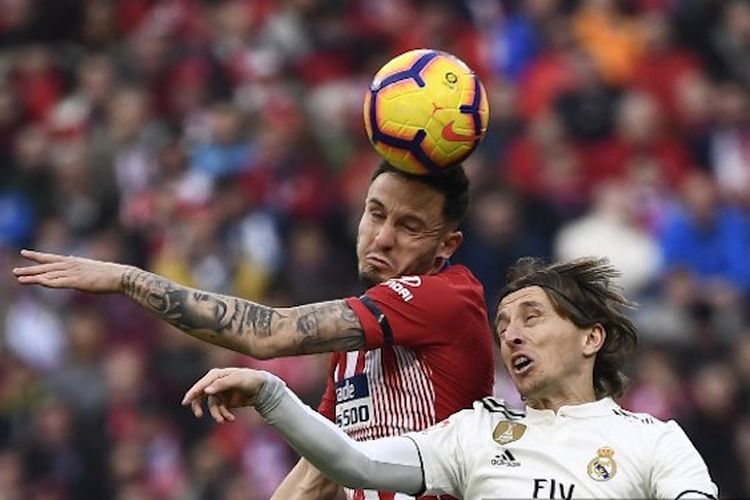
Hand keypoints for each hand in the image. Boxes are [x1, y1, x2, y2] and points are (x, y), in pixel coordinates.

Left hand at [12, 249, 129, 292]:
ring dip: (33, 277)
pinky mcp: (77, 282)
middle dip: (29, 269)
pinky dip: (47, 282)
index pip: (51, 258)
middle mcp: (71, 265)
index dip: (37, 256)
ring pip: (49, 274)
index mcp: (75, 261)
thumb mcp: (92, 269)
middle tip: (14, 271)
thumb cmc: (110, 275)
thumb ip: (81, 268)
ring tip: (18, 278)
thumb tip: (77, 265)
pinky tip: (38, 282)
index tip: (24, 253)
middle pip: (46, 266)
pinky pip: (59, 282)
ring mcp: (74, 273)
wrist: (120, 276)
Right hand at [182, 368, 266, 422]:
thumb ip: (221, 384)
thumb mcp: (237, 380)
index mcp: (216, 375)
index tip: (185, 402)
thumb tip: (206, 391)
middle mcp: (215, 384)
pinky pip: (220, 411)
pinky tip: (231, 419)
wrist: (263, 388)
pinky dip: (224, 415)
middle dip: (199, 406)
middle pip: (201, 396)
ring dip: (217, 414)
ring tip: (224, 420)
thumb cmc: (250, 379)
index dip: (192, 393)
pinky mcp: (225, 402)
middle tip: (198, 415)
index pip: (201, 385)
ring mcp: (220, 393)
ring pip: (212, 406)